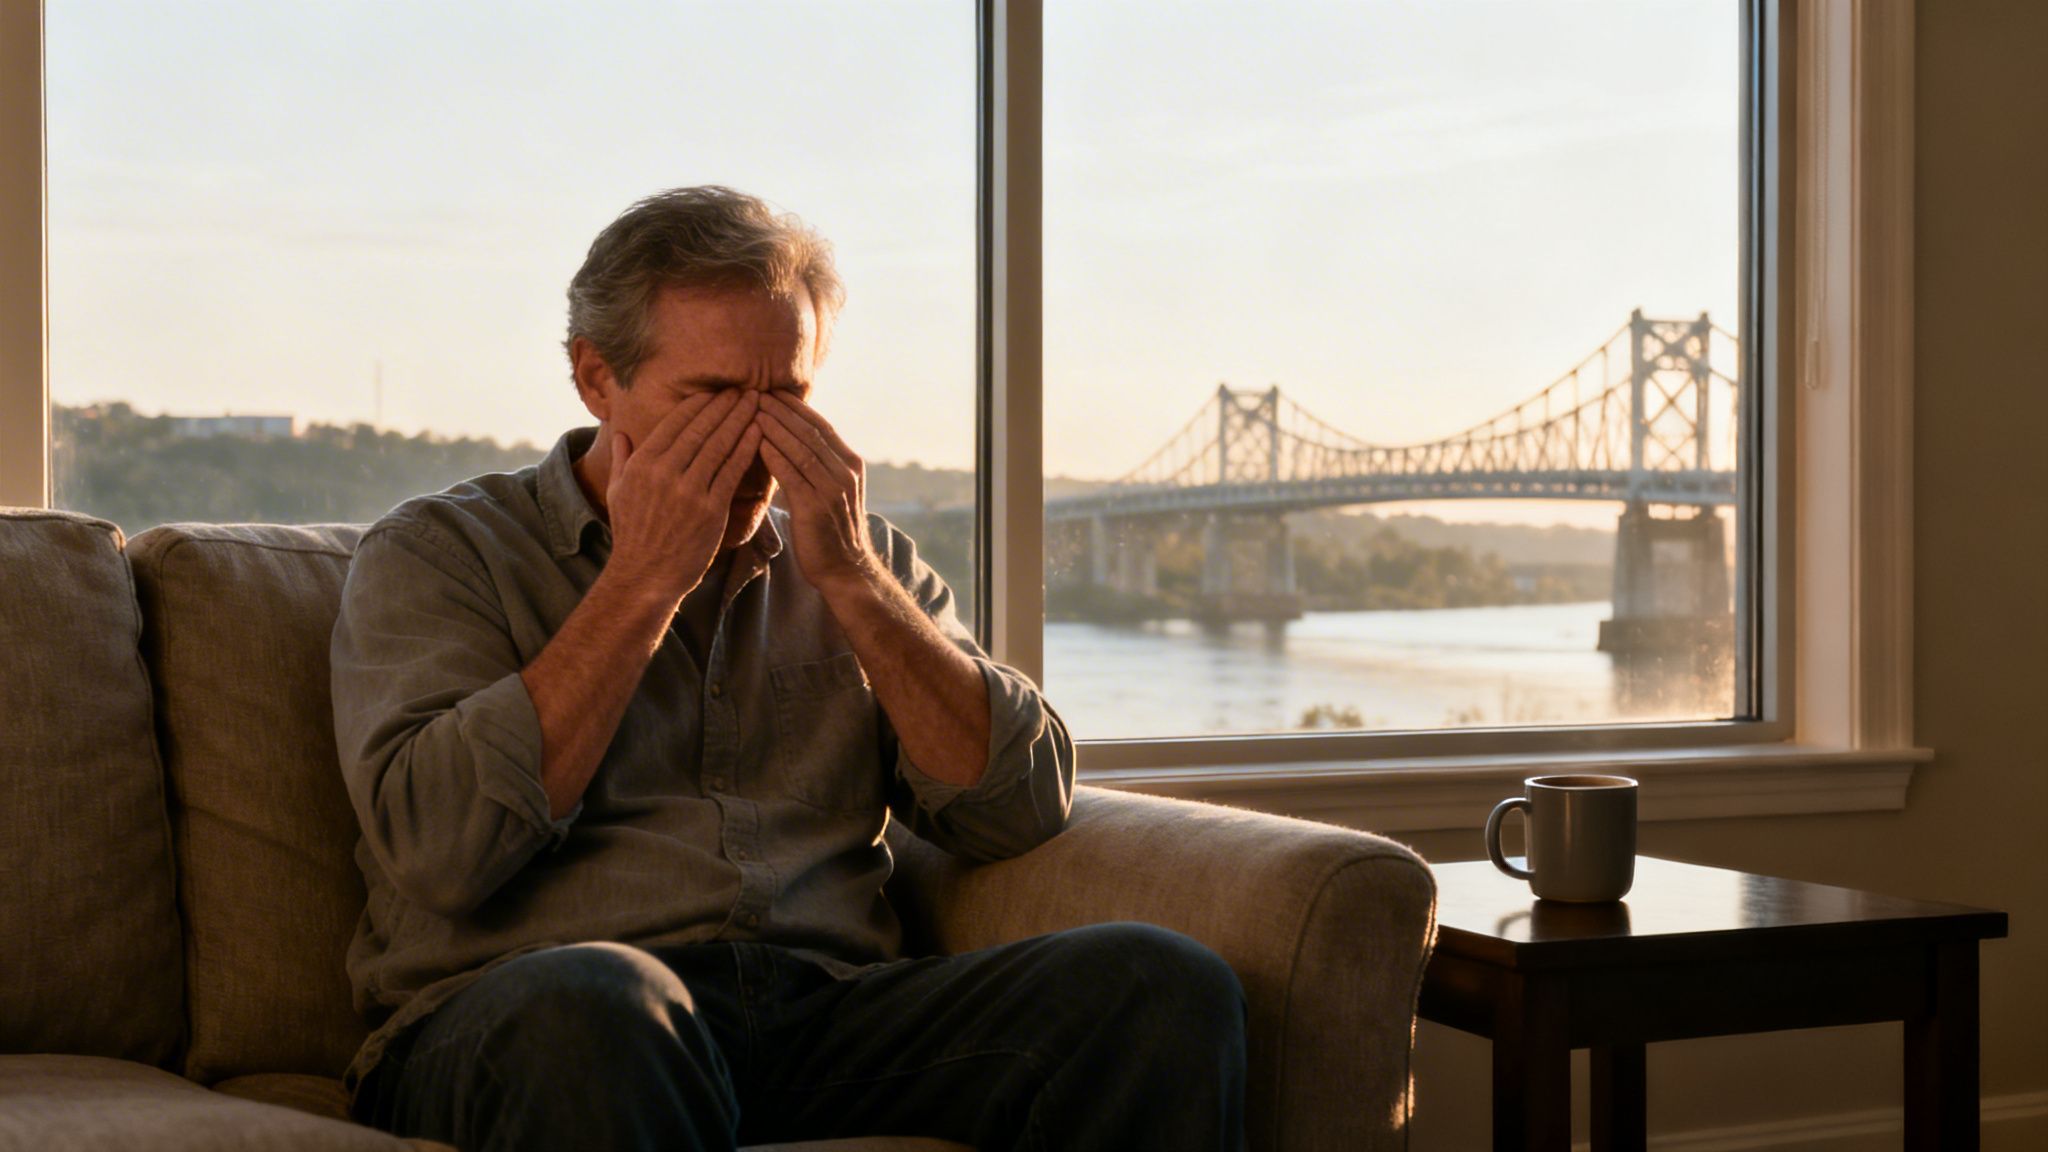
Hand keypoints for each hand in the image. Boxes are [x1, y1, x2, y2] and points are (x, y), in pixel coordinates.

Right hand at [603, 389, 762, 605]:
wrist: (645, 576)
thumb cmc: (632, 535)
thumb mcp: (617, 493)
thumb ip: (622, 460)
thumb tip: (622, 434)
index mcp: (642, 464)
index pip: (675, 422)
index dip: (699, 404)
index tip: (716, 391)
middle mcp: (664, 473)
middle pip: (701, 428)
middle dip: (725, 404)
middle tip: (745, 387)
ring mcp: (688, 491)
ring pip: (719, 444)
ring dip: (740, 418)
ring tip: (757, 401)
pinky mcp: (710, 510)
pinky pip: (732, 471)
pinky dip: (747, 448)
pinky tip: (759, 431)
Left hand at [756, 392, 877, 595]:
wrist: (845, 571)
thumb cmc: (831, 531)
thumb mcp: (831, 491)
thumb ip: (818, 466)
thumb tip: (790, 440)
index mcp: (850, 464)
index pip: (820, 425)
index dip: (795, 406)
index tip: (770, 390)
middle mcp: (845, 472)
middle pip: (808, 430)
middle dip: (781, 410)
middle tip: (754, 392)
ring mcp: (832, 489)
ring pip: (799, 448)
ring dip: (773, 426)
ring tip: (750, 410)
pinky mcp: (815, 507)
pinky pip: (790, 474)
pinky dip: (773, 455)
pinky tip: (755, 442)